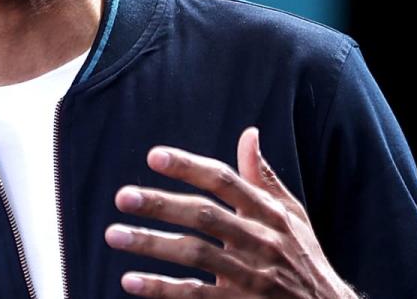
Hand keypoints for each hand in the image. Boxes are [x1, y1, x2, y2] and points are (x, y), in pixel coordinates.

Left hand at [104, 127, 357, 297]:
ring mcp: (251, 277)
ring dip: (151, 244)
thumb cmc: (304, 258)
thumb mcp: (292, 216)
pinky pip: (196, 296)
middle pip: (205, 216)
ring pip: (195, 256)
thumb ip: (263, 178)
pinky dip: (161, 289)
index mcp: (270, 214)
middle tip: (122, 196)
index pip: (225, 181)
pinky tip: (130, 281)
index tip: (154, 156)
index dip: (189, 167)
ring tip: (113, 235)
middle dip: (161, 204)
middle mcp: (261, 241)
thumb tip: (249, 134)